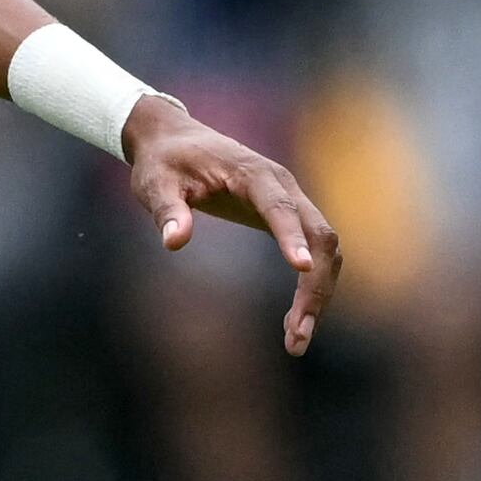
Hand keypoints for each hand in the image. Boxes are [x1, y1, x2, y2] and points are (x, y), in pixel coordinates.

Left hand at [125, 94, 341, 354]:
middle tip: (296, 336)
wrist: (176, 139)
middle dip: (315, 286)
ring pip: (326, 250)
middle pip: (320, 236)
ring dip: (319, 294)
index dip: (291, 237)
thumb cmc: (164, 163)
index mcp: (252, 173)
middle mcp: (284, 185)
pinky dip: (314, 287)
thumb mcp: (154, 184)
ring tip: (295, 341)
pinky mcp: (290, 217)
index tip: (302, 269)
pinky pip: (316, 253)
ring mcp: (292, 201)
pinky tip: (294, 321)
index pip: (279, 207)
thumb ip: (167, 211)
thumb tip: (174, 242)